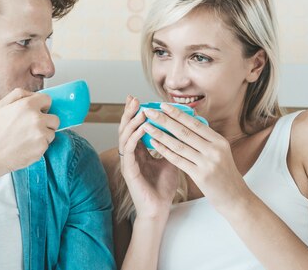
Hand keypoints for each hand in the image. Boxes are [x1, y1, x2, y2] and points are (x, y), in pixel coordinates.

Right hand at [0, 88, 58, 179]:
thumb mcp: (0, 106)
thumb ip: (18, 95)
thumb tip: (33, 94)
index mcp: (27, 105)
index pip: (48, 100)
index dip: (42, 106)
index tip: (37, 112)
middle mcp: (36, 118)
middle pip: (54, 118)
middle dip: (46, 122)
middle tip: (31, 128)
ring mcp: (41, 134)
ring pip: (52, 132)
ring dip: (43, 135)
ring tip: (26, 138)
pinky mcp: (42, 148)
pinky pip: (47, 144)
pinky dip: (39, 146)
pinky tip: (26, 146)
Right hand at [118, 97, 179, 220]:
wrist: (160, 209)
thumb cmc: (163, 186)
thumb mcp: (170, 160)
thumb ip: (171, 145)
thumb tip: (183, 128)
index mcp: (139, 151)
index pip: (134, 127)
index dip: (135, 113)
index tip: (139, 99)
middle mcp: (130, 154)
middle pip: (126, 128)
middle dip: (129, 112)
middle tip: (133, 99)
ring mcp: (127, 162)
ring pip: (124, 136)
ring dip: (131, 122)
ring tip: (139, 110)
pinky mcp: (128, 170)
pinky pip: (128, 150)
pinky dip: (134, 137)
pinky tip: (140, 129)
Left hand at [143, 104, 249, 214]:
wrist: (235, 198)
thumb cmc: (224, 174)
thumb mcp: (220, 152)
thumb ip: (205, 139)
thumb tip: (188, 120)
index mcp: (220, 141)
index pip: (195, 123)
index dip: (178, 113)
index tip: (163, 105)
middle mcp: (215, 150)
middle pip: (185, 131)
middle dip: (164, 119)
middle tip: (149, 111)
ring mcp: (208, 163)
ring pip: (179, 145)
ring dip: (160, 134)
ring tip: (146, 126)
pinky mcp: (200, 176)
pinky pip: (178, 160)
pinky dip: (164, 150)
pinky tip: (154, 144)